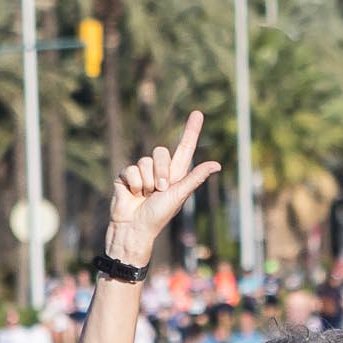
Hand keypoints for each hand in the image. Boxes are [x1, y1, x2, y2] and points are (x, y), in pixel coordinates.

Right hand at [108, 112, 221, 266]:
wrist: (134, 228)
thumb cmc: (158, 217)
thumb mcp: (179, 195)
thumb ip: (195, 177)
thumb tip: (217, 164)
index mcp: (175, 175)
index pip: (184, 148)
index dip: (191, 131)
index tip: (198, 113)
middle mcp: (159, 171)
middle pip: (161, 152)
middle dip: (160, 171)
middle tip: (159, 190)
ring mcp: (141, 172)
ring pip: (144, 161)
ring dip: (146, 181)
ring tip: (144, 196)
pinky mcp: (126, 176)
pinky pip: (130, 170)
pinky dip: (133, 184)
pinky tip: (132, 195)